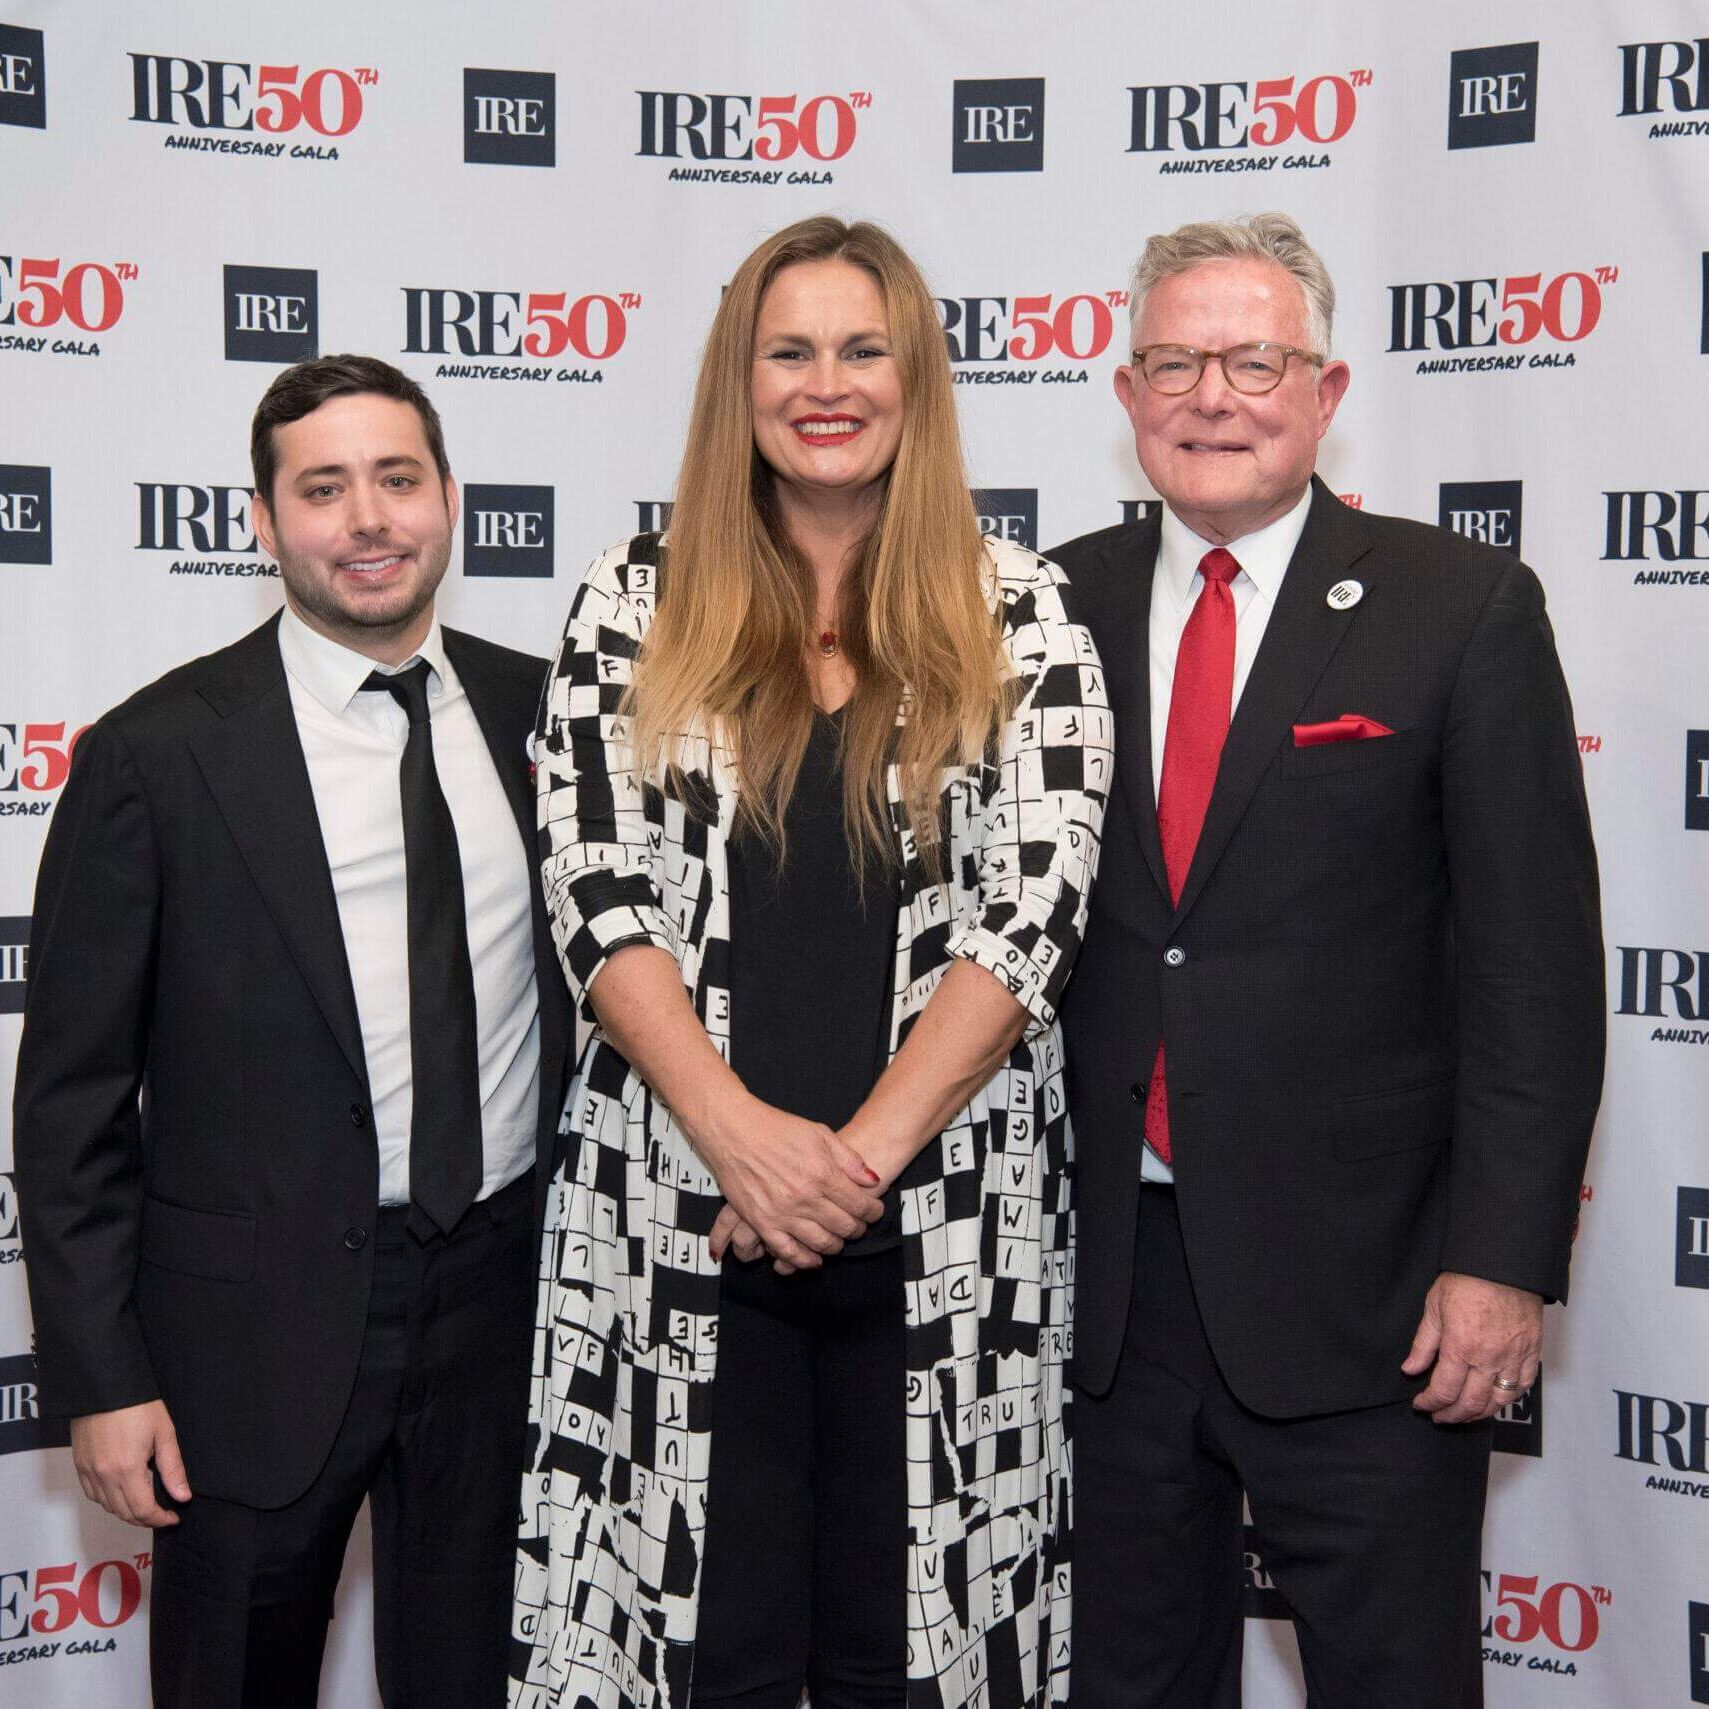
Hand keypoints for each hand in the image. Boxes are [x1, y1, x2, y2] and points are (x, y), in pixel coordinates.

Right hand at [70, 1400, 190, 1526]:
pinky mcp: (79, 1464)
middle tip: (163, 1513)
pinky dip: (107, 1500)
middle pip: (124, 1513)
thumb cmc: (137, 1405)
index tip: (173, 1516)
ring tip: (146, 1503)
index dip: (160, 1518)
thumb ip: (173, 1468)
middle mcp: (104, 1475)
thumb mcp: (164, 1434)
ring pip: (107, 1506)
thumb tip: (183, 1495)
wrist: (105, 1386)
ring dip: (126, 1511)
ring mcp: (88, 1471)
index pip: (142, 1510)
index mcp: (127, 1470)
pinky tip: (122, 1492)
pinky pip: (92, 1493)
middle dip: (145, 1519)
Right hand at [697, 1096, 881, 1270]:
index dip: (873, 1211)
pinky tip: (814, 1258)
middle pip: (845, 1227)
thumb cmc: (777, 1129)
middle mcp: (805, 1197)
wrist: (735, 1131)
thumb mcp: (820, 1134)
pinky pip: (788, 1253)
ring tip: (838, 1238)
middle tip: (858, 1225)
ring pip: (821, 1243)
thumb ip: (850, 1159)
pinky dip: (805, 1260)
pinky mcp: (762, 1223)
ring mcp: (783, 1213)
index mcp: (823, 1174)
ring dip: (836, 1245)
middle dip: (857, 1229)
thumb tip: (873, 1180)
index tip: (874, 1211)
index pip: (860, 1205)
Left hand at [1402, 1272, 1542, 1424]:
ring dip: (1480, 1414)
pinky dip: (1508, 1398)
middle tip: (1440, 1416)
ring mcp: (1513, 1357)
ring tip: (1465, 1414)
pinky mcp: (1531, 1352)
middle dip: (1452, 1415)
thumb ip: (1423, 1343)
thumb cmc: (1467, 1279)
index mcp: (1461, 1347)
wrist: (1504, 1264)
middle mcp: (1489, 1358)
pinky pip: (1522, 1386)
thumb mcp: (1434, 1307)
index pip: (1443, 1390)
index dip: (1430, 1403)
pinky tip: (1495, 1399)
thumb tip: (1410, 1368)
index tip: (1421, 1404)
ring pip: (1498, 1401)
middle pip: (1471, 1403)